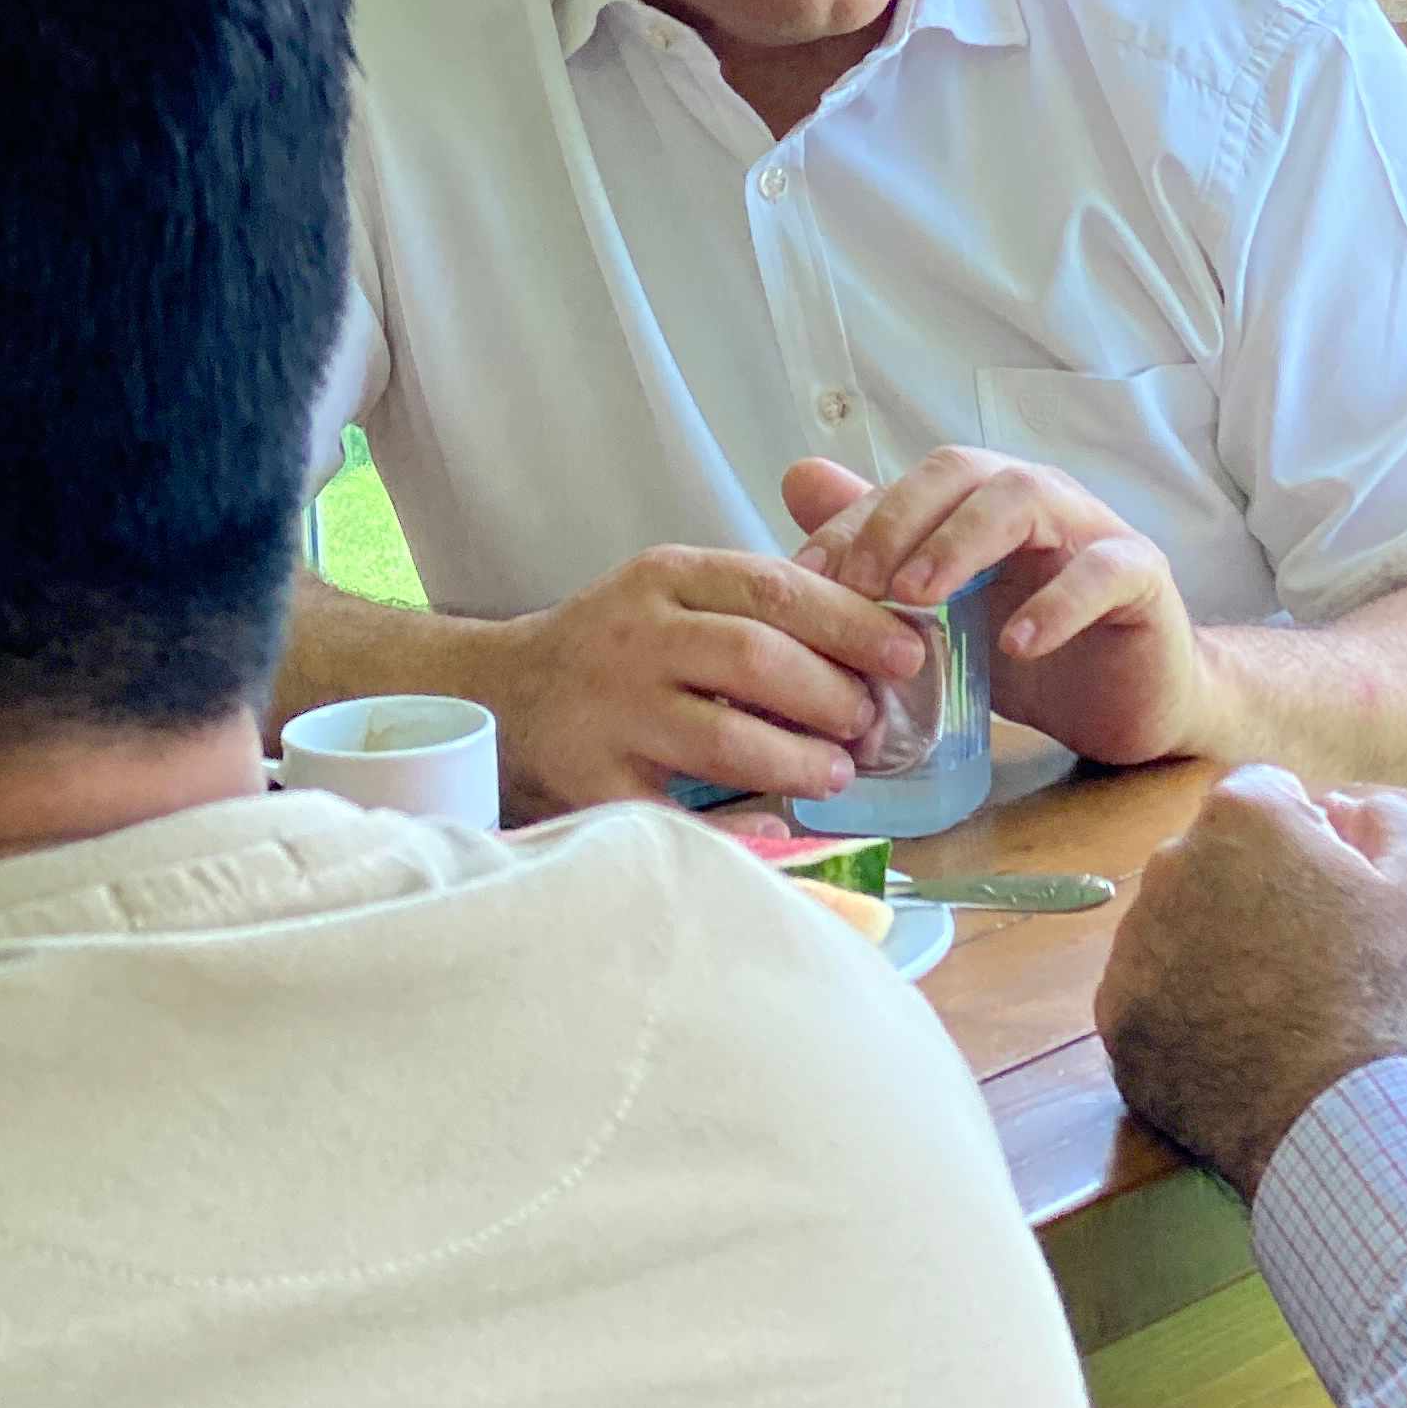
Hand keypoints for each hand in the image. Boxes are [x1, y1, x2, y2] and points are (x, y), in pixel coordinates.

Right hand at [487, 541, 926, 819]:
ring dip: (800, 761)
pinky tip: (782, 829)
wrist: (498, 696)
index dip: (853, 622)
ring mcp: (610, 713)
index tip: (908, 654)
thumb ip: (755, 605)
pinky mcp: (590, 785)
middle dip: (833, 695)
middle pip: (757, 659)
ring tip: (837, 773)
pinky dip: (741, 828)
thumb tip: (875, 636)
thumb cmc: (613, 647)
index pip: (776, 587)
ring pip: (726, 738)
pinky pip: (681, 814)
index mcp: (666, 577)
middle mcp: (635, 637)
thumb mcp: (672, 597)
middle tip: (874, 725)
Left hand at [785, 446, 1209, 772]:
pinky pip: (1104, 571)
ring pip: (1027, 497)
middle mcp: (1038, 499)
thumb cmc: (1032, 653)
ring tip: (918, 595)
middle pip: (963, 470)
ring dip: (962, 541)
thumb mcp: (944, 616)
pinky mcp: (1143, 579)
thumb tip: (797, 478)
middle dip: (899, 518)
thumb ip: (881, 553)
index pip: (911, 485)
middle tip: (855, 582)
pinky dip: (1058, 601)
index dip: (854, 521)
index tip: (804, 576)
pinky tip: (1019, 642)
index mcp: (985, 502)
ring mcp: (1094, 530)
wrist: (1132, 705)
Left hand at [1097, 766, 1406, 1198]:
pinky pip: (1152, 993)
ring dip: (1214, 945)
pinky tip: (1237, 1041)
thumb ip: (1385, 818)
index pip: (1265, 795)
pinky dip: (1185, 1009)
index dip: (1306, 837)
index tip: (1332, 888)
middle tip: (1309, 952)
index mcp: (1240, 819)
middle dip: (1254, 886)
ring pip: (1176, 924)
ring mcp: (1134, 947)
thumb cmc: (1384, 994)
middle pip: (1214, 856)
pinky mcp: (1117, 1020)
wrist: (1335, 1123)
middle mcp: (1168, 866)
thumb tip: (1343, 807)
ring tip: (1274, 1004)